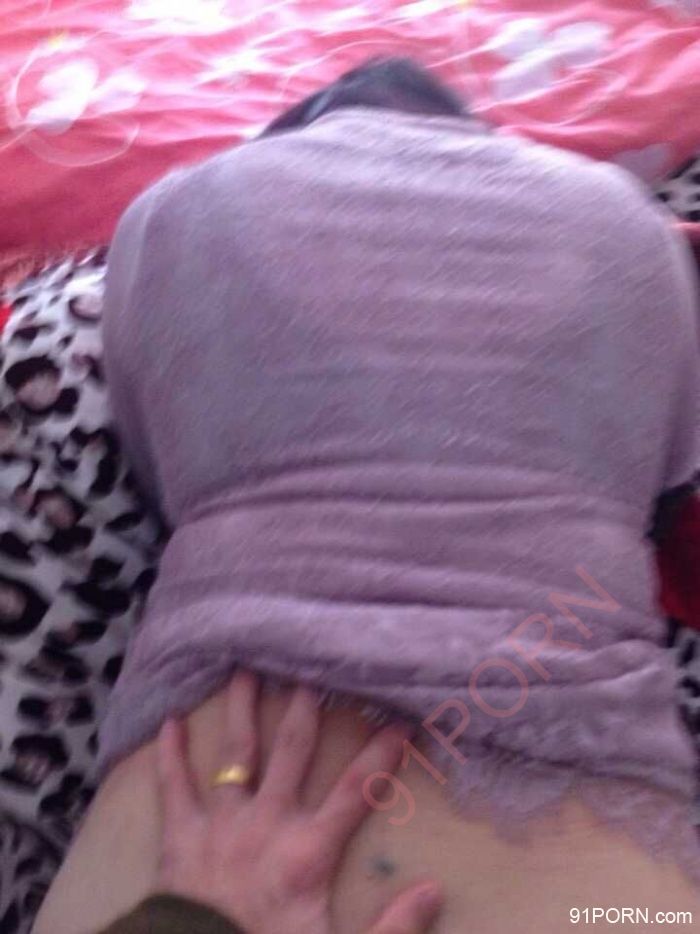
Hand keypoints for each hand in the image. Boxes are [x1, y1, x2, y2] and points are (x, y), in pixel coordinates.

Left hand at [154, 670, 442, 933]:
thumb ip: (392, 929)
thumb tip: (435, 890)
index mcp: (309, 850)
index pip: (356, 792)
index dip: (382, 755)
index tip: (400, 722)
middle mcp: (268, 821)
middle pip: (293, 750)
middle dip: (306, 707)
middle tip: (312, 667)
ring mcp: (222, 822)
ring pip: (237, 752)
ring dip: (243, 709)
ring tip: (246, 669)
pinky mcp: (181, 834)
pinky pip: (173, 785)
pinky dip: (170, 752)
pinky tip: (169, 720)